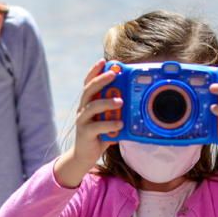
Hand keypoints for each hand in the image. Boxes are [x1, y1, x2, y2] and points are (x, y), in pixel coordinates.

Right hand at [53, 59, 123, 187]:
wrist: (84, 156)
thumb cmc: (99, 135)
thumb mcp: (109, 120)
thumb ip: (117, 111)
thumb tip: (135, 101)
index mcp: (88, 103)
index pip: (89, 83)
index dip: (94, 71)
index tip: (103, 60)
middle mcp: (82, 109)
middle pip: (88, 90)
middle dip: (100, 80)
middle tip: (113, 74)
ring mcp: (82, 121)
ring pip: (91, 107)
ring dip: (106, 102)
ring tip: (120, 101)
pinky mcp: (85, 133)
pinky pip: (97, 127)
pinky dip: (109, 124)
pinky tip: (120, 123)